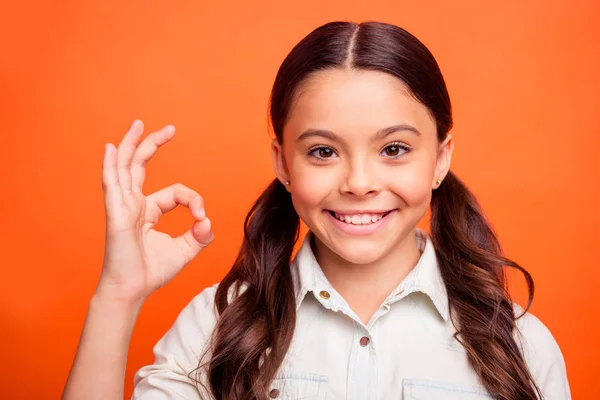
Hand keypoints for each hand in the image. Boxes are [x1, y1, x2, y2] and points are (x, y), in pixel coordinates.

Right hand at [97, 120, 212, 302]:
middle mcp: (133, 204)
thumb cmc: (152, 272)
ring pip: (125, 167)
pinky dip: (109, 165)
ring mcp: (122, 206)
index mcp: (148, 211)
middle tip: (169, 129)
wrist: (132, 290)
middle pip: (141, 165)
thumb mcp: (184, 250)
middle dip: (154, 145)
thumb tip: (207, 220)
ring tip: (139, 124)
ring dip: (131, 144)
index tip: (202, 219)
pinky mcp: (115, 213)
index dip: (193, 200)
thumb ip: (200, 235)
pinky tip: (109, 148)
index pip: (175, 192)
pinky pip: (111, 184)